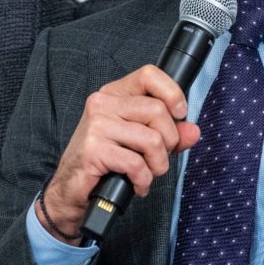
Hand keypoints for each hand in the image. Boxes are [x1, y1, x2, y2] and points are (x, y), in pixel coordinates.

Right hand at [37, 65, 200, 244]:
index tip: (180, 113)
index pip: (148, 75)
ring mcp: (96, 125)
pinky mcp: (94, 149)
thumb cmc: (103, 163)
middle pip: (157, 111)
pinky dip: (143, 179)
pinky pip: (136, 163)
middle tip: (157, 158)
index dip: (172, 92)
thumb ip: (168, 135)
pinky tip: (136, 184)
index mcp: (114, 94)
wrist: (70, 190)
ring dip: (157, 165)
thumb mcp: (139, 143)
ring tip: (146, 174)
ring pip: (152, 139)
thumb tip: (193, 131)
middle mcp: (103, 104)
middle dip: (169, 142)